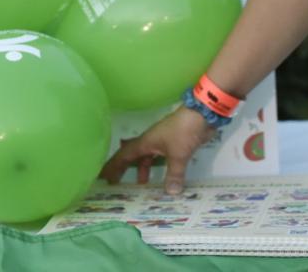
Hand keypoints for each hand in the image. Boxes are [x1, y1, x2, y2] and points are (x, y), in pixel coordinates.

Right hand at [100, 106, 216, 193]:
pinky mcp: (176, 143)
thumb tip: (170, 193)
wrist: (203, 113)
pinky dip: (161, 168)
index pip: (124, 156)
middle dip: (125, 169)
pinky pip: (163, 158)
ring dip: (144, 169)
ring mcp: (163, 142)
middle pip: (133, 156)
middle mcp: (151, 142)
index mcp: (145, 142)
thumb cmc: (184, 131)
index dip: (113, 167)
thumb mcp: (177, 154)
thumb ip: (173, 174)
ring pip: (149, 157)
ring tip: (142, 186)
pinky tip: (166, 178)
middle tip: (118, 185)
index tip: (104, 179)